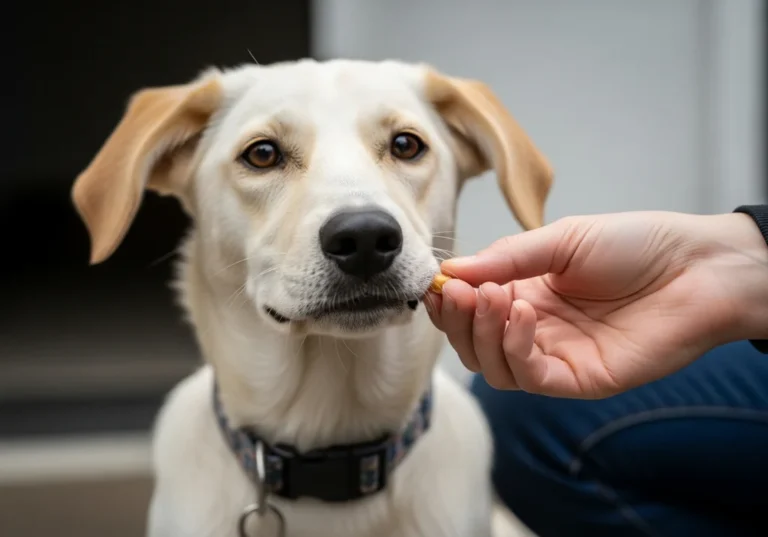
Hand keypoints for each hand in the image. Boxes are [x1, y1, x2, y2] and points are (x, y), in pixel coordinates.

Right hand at [426, 211, 767, 397]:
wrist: (696, 266)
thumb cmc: (634, 245)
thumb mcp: (561, 239)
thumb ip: (506, 258)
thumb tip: (450, 269)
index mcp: (526, 294)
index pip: (471, 309)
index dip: (448, 300)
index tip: (435, 281)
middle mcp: (535, 329)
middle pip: (473, 344)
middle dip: (456, 319)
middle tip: (455, 291)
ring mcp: (556, 356)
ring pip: (494, 367)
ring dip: (480, 333)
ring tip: (491, 297)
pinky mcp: (580, 379)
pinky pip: (531, 377)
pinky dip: (515, 348)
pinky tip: (522, 314)